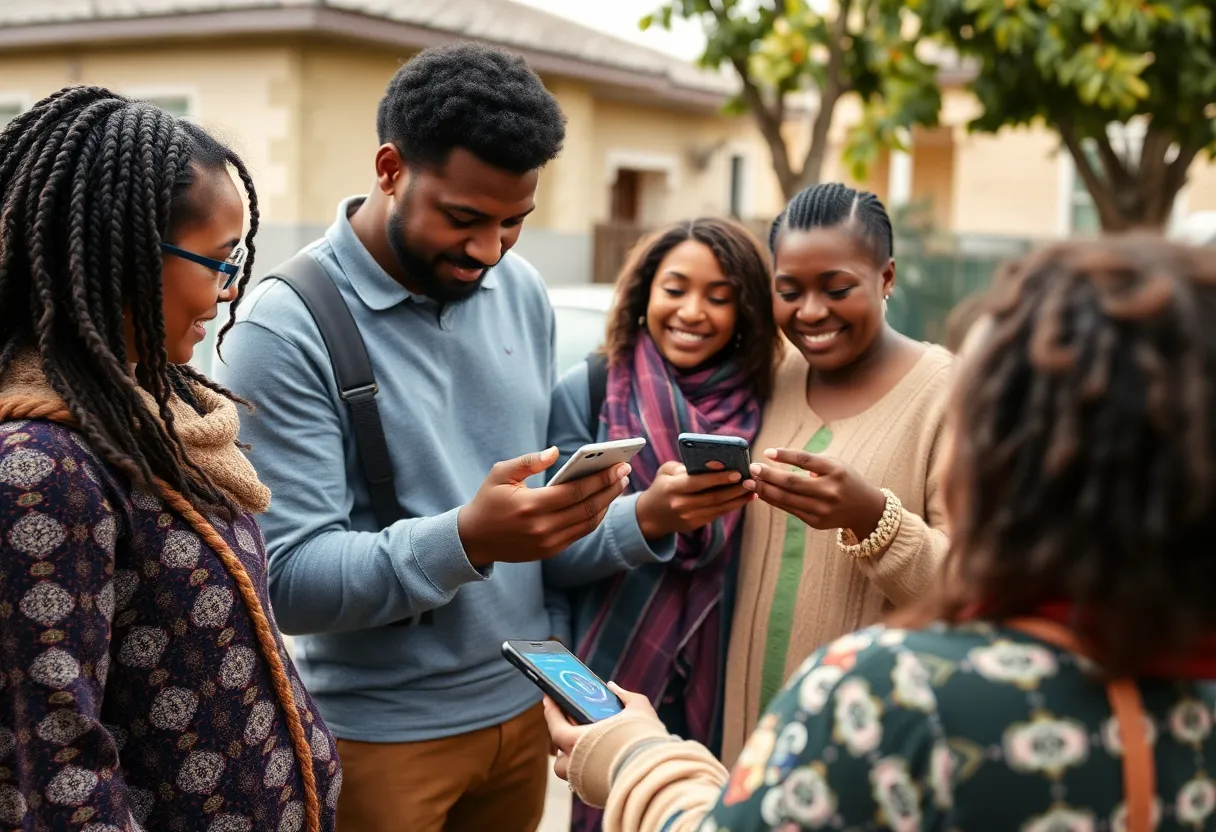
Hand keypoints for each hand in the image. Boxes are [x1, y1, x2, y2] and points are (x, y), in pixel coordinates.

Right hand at [459, 447, 629, 567]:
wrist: (473, 539)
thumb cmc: (488, 500)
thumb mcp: (500, 473)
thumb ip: (529, 460)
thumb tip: (556, 452)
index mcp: (531, 505)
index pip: (576, 492)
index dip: (601, 478)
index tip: (619, 466)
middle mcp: (542, 527)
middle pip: (587, 507)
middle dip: (610, 488)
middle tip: (625, 472)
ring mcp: (547, 542)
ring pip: (588, 522)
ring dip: (607, 504)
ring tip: (619, 486)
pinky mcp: (550, 551)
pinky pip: (580, 533)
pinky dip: (595, 518)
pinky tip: (603, 503)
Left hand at [544, 682, 660, 780]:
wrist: (659, 776)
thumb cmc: (644, 739)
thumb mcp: (638, 707)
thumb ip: (623, 695)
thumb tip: (611, 687)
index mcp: (577, 742)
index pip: (555, 725)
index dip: (551, 710)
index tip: (548, 698)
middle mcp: (575, 765)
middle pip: (560, 750)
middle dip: (563, 736)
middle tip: (570, 722)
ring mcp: (583, 783)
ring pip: (569, 769)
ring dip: (572, 756)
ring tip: (585, 744)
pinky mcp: (596, 795)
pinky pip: (583, 780)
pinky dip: (587, 768)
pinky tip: (599, 759)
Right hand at [635, 462, 755, 538]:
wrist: (650, 517)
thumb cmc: (662, 487)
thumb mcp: (666, 472)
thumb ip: (685, 467)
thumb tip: (712, 464)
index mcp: (673, 488)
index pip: (698, 482)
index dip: (718, 478)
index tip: (737, 472)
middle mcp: (681, 504)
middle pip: (713, 497)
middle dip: (735, 489)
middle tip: (751, 480)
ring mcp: (689, 517)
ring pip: (719, 507)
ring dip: (738, 499)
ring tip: (753, 490)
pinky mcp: (695, 524)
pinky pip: (717, 514)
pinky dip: (732, 506)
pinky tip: (743, 499)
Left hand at [745, 448, 887, 535]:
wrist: (865, 509)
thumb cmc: (843, 480)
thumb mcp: (834, 464)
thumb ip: (810, 461)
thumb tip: (774, 462)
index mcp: (836, 471)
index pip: (805, 461)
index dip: (785, 455)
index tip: (766, 452)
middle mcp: (830, 490)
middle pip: (792, 482)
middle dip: (768, 475)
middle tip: (752, 468)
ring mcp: (823, 509)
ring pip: (787, 499)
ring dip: (765, 490)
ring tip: (750, 482)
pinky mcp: (816, 522)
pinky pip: (789, 509)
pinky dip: (773, 501)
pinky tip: (762, 493)